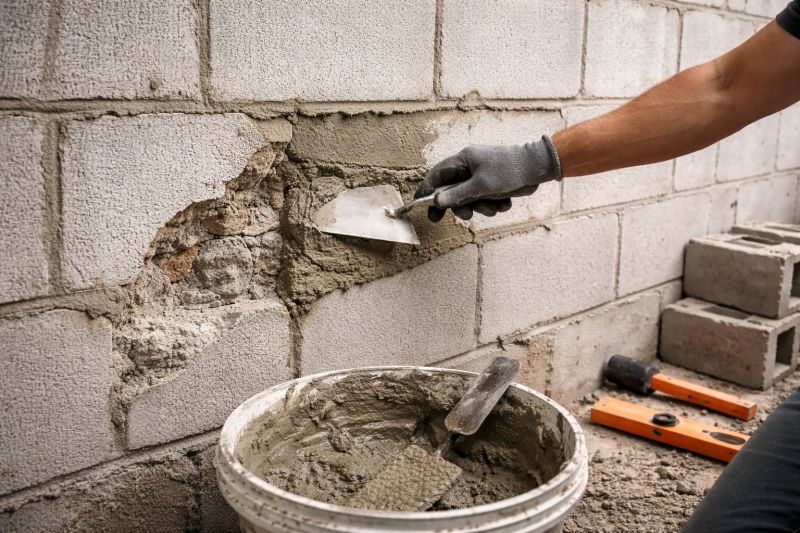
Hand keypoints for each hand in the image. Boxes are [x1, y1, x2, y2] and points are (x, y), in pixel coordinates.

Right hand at [415, 135, 561, 220]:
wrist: (538, 167)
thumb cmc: (509, 170)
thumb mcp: (481, 185)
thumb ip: (457, 195)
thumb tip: (437, 201)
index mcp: (463, 160)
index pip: (437, 175)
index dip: (427, 191)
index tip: (420, 206)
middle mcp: (470, 167)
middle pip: (452, 190)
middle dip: (460, 205)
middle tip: (464, 217)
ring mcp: (482, 176)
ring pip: (470, 198)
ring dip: (481, 207)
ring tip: (493, 208)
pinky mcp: (493, 184)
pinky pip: (485, 199)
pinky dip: (493, 205)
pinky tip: (505, 202)